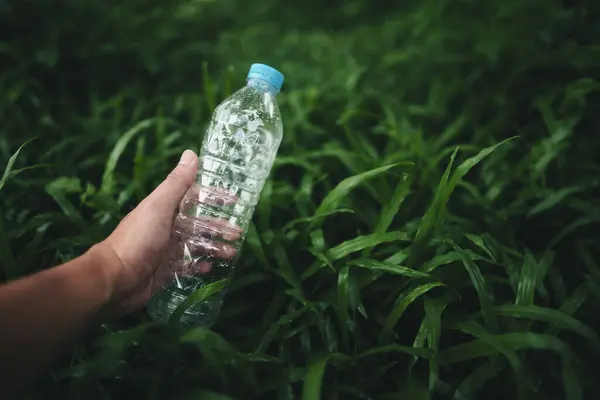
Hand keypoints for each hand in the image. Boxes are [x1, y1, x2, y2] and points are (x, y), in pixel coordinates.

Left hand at [89, 150, 240, 315]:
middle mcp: (166, 227)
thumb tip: (191, 153)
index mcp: (165, 208)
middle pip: (199, 223)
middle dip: (219, 226)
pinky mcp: (166, 271)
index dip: (214, 197)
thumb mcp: (159, 206)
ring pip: (196, 244)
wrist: (116, 279)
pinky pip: (187, 266)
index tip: (234, 200)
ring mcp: (166, 250)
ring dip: (214, 246)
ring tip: (232, 253)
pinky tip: (210, 267)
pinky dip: (200, 265)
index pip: (194, 198)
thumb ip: (176, 182)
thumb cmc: (138, 239)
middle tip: (239, 231)